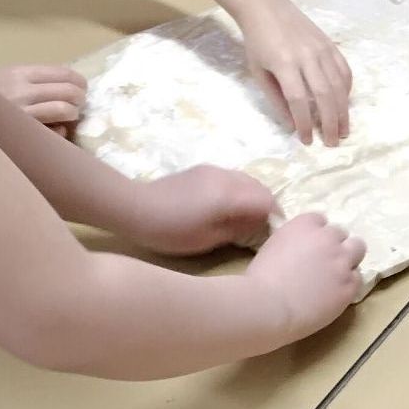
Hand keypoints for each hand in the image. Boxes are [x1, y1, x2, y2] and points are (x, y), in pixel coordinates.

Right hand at [0, 63, 88, 130]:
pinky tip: (56, 130)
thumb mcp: (7, 77)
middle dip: (80, 97)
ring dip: (73, 114)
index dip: (79, 81)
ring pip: (65, 110)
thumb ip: (33, 79)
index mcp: (20, 73)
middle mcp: (23, 90)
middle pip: (69, 91)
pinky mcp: (24, 132)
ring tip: (70, 115)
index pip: (63, 73)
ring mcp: (24, 113)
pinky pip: (54, 131)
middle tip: (80, 102)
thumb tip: (67, 84)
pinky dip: (60, 131)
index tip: (82, 87)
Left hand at [128, 165, 282, 256]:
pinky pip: (231, 177)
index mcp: (230, 194)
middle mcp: (226, 177)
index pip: (267, 200)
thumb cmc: (171, 230)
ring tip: (244, 218)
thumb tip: (258, 225)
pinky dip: (238, 191)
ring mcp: (213, 170)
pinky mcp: (201, 170)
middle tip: (260, 227)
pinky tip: (225, 207)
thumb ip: (238, 229)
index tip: (271, 234)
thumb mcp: (208, 239)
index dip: (275, 217)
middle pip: (260, 186)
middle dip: (266, 205)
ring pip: (246, 179)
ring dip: (252, 196)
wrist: (134, 207)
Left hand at [227, 0, 353, 146]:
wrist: (266, 6)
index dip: (304, 123)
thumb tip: (292, 124)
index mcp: (284, 64)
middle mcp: (307, 57)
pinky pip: (344, 70)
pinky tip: (344, 103)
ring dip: (343, 111)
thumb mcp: (259, 72)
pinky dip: (347, 90)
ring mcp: (322, 50)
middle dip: (330, 123)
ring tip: (344, 130)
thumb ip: (275, 99)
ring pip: (339, 85)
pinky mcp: (330, 45)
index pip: (298, 100)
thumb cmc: (257, 41)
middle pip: (325, 96)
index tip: (307, 140)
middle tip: (333, 142)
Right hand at [243, 213, 366, 339]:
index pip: (319, 220)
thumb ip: (291, 242)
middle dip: (333, 245)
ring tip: (337, 274)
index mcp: (304, 225)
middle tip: (323, 262)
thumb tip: (297, 250)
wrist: (269, 306)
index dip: (315, 234)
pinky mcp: (350, 285)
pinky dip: (349, 284)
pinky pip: (358, 278)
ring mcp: (341, 261)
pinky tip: (336, 294)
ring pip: (358, 249)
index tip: (309, 247)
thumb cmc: (259, 280)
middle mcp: (327, 238)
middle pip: (341, 233)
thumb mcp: (272, 247)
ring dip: (348, 258)